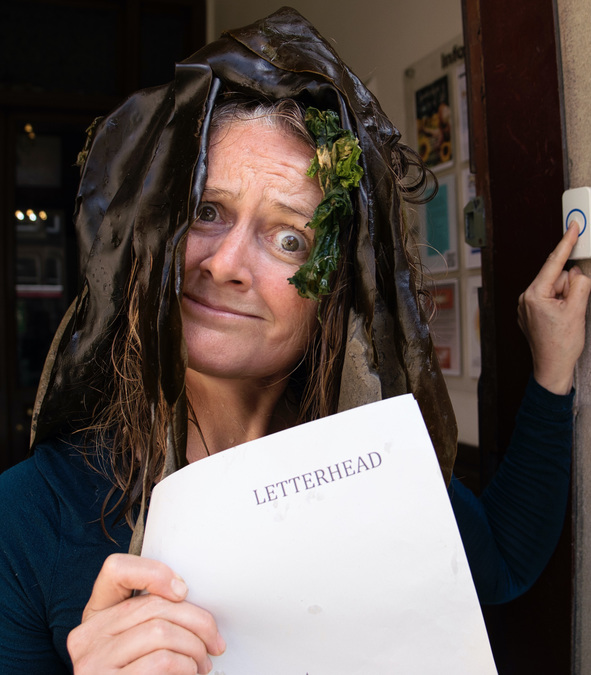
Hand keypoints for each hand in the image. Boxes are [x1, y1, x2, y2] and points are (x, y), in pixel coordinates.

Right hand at [67, 554, 225, 673]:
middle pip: (154, 605)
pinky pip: (161, 661)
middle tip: (213, 642)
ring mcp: (93, 663)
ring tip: (202, 663)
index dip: (154, 572)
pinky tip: (190, 674)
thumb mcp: (136, 644)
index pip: (115, 570)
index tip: (182, 590)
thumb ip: (149, 617)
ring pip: (161, 631)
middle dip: (197, 621)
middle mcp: (87, 637)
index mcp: (95, 618)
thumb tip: (186, 597)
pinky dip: (186, 667)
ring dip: (194, 648)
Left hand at [518, 223, 590, 394]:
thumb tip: (577, 272)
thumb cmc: (561, 345)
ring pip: (555, 288)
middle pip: (556, 277)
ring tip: (566, 318)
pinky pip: (550, 298)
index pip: (553, 263)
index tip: (573, 227)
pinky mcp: (531, 313)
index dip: (565, 243)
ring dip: (566, 297)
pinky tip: (561, 320)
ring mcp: (526, 306)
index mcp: (533, 294)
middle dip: (569, 286)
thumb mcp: (577, 310)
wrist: (552, 369)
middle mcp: (525, 298)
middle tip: (573, 307)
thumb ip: (580, 284)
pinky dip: (560, 303)